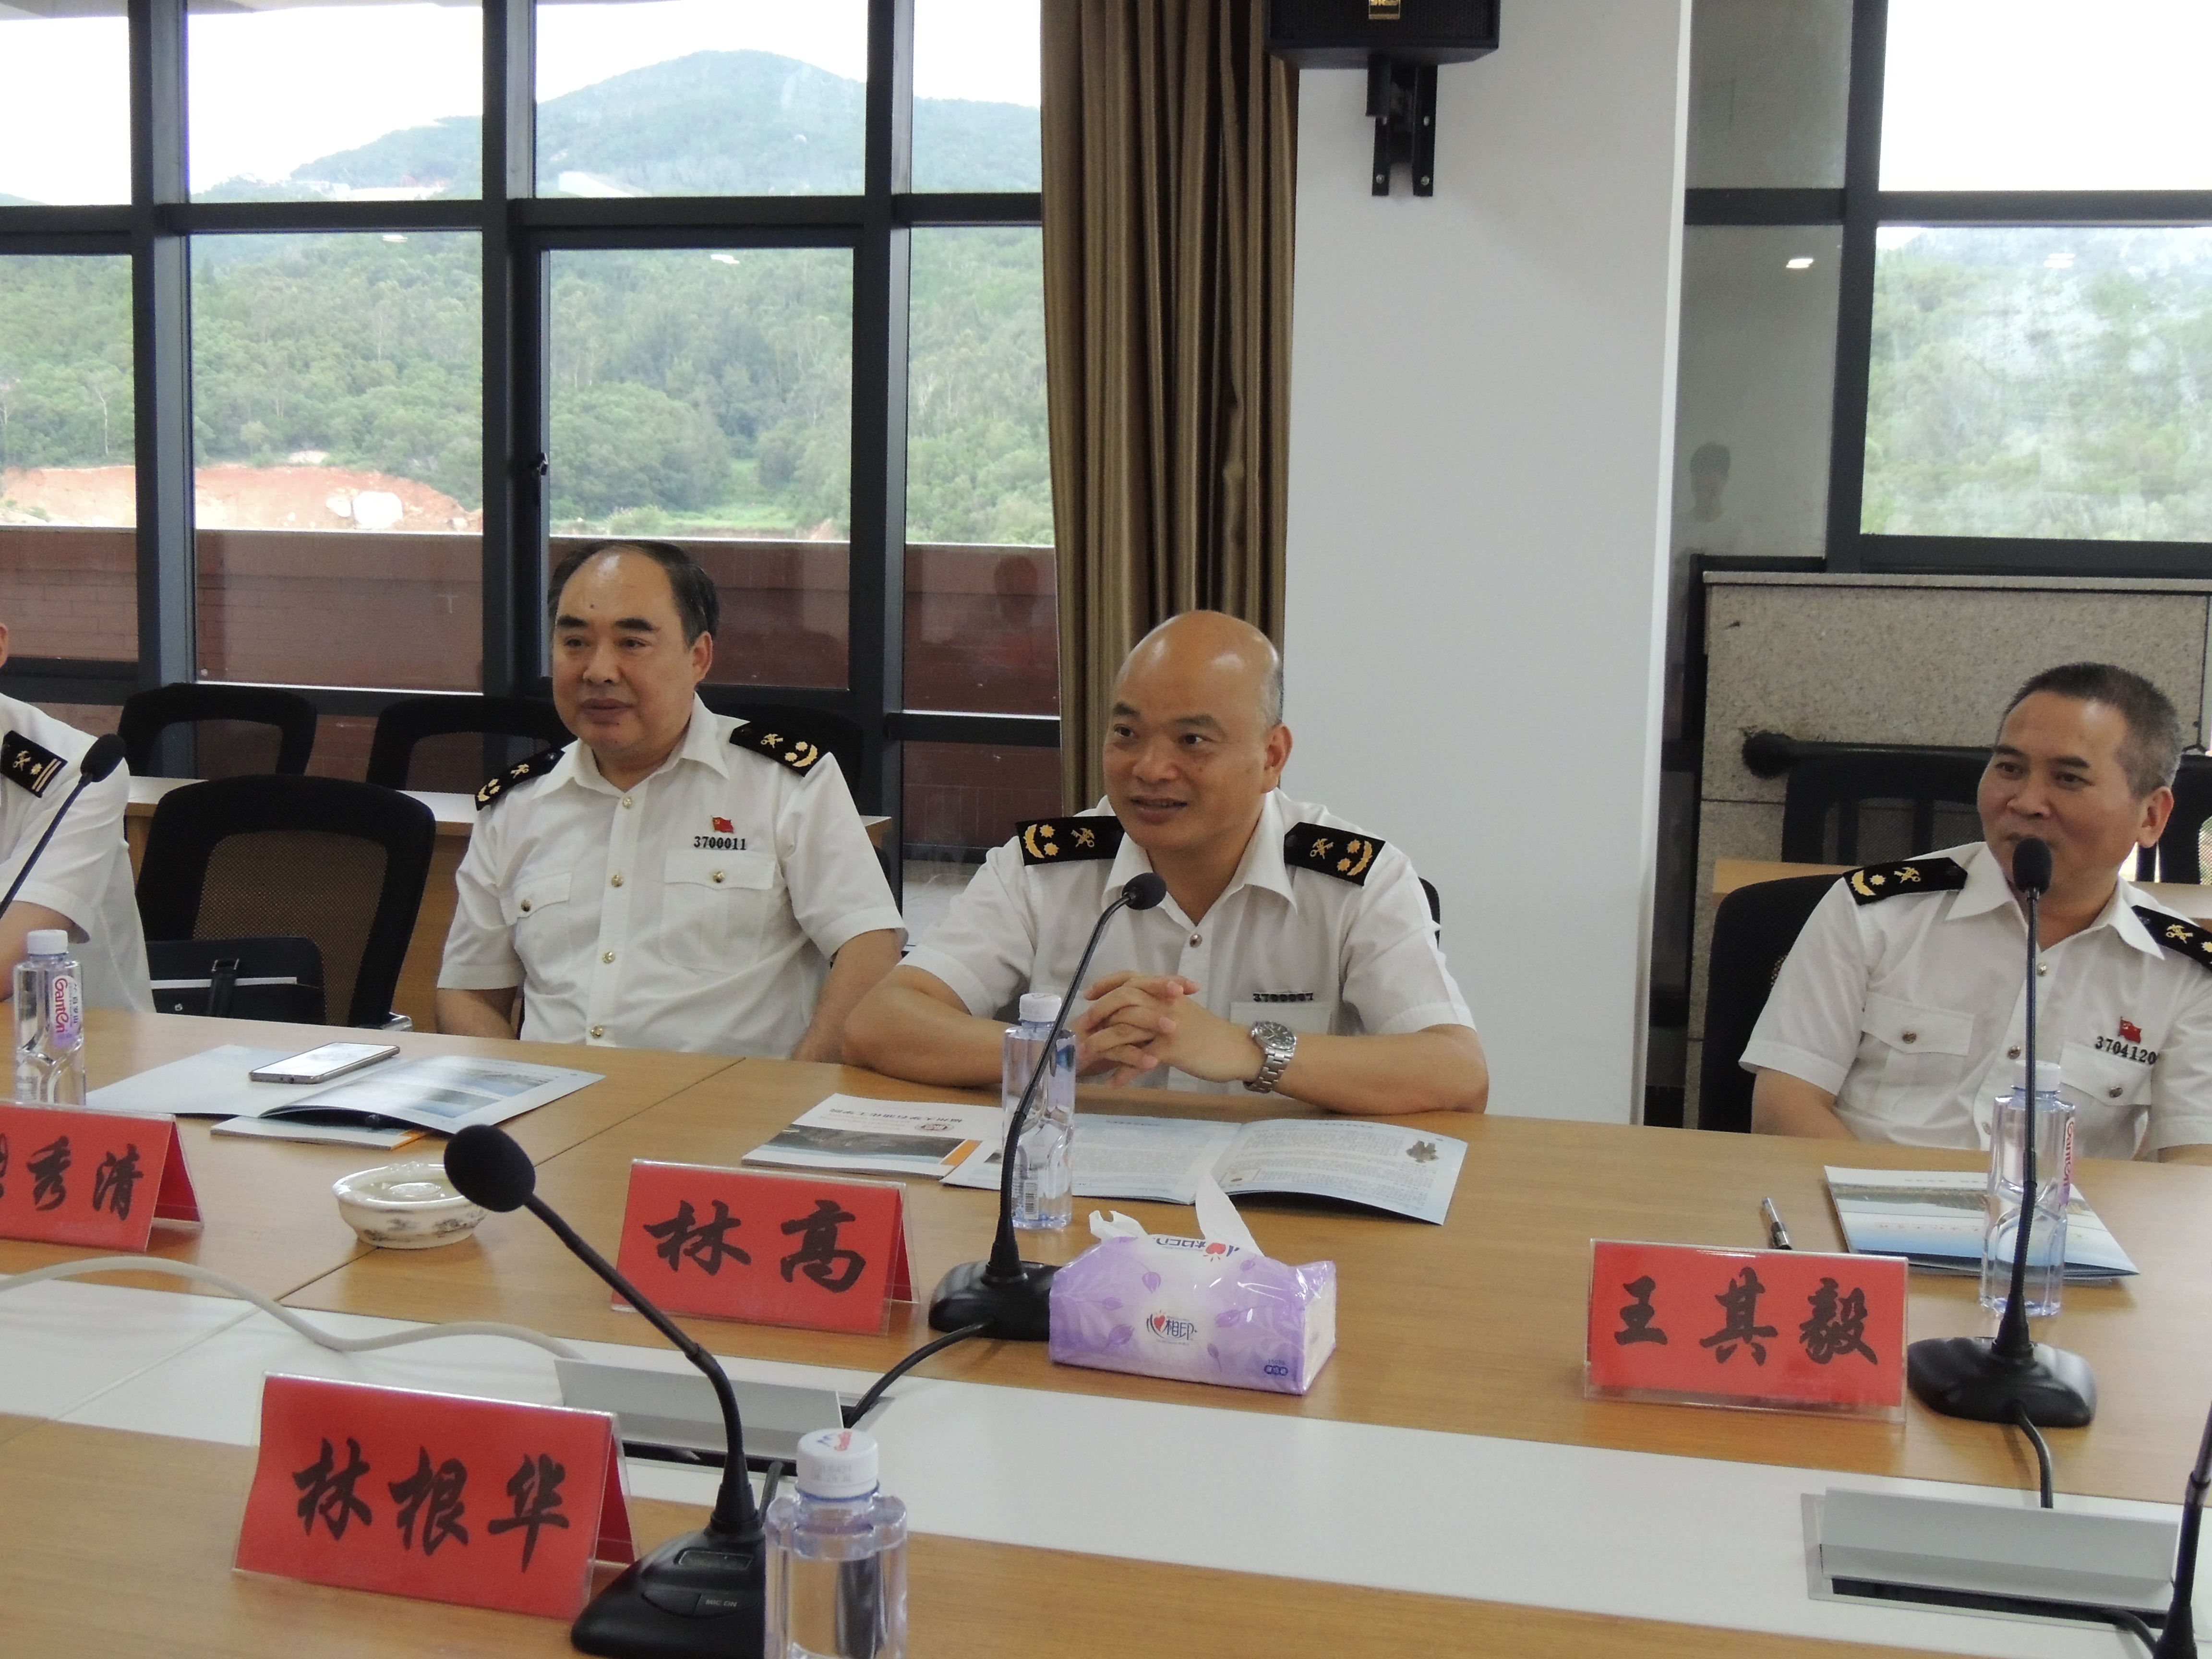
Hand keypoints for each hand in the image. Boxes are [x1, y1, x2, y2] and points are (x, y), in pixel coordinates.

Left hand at [1072, 971, 1265, 1086]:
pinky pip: (1140, 1061)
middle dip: (1097, 1014)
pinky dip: (1124, 1073)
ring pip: (1126, 1030)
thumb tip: (1131, 1015)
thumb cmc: (1209, 1034)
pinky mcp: (1172, 1048)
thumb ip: (1158, 1009)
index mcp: (1166, 993)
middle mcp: (1164, 1003)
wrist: (1237, 1049)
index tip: (1088, 994)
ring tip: (1085, 1058)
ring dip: (1102, 1045)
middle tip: (1081, 1028)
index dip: (1106, 984)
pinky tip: (1112, 1083)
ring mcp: (1167, 1025)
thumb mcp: (1182, 1013)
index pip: (1130, 978)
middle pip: (1122, 1001)